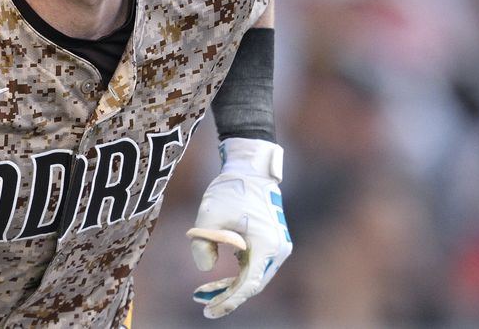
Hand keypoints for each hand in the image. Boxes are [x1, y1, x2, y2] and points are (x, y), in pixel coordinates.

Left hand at [186, 138, 291, 318]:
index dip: (228, 301)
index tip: (208, 310)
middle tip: (200, 302)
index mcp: (267, 244)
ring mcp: (276, 247)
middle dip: (226, 296)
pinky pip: (253, 267)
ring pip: (252, 277)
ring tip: (202, 293)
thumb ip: (202, 244)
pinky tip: (214, 281)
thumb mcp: (208, 215)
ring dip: (229, 287)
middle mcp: (278, 250)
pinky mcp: (270, 244)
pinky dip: (235, 276)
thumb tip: (206, 269)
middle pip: (252, 284)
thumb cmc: (230, 189)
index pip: (249, 284)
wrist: (250, 169)